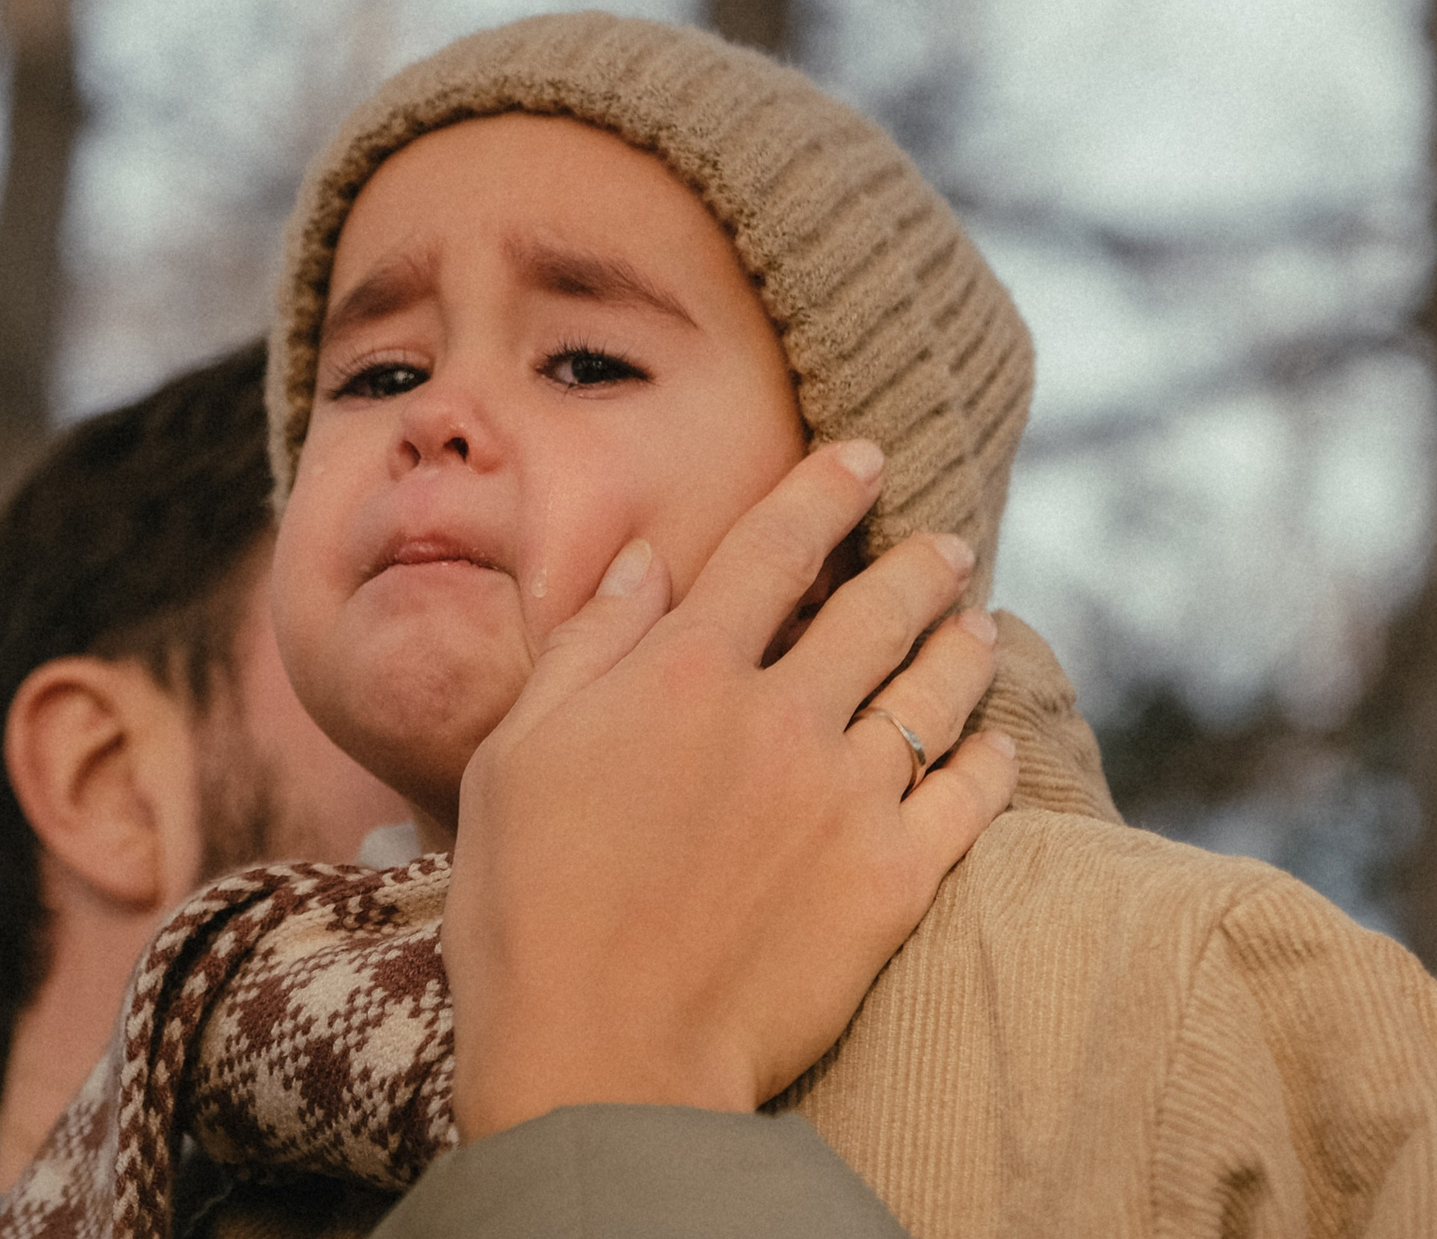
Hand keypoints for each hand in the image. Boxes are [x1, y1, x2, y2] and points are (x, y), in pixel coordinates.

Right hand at [443, 441, 1018, 1138]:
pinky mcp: (893, 880)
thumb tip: (643, 566)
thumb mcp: (516, 753)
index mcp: (682, 671)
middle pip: (876, 608)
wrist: (603, 1052)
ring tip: (978, 625)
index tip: (861, 456)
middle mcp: (779, 714)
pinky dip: (988, 757)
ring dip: (964, 644)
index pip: (770, 549)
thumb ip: (587, 648)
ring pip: (936, 689)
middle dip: (918, 563)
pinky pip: (970, 796)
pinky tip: (992, 744)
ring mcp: (847, 796)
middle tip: (945, 544)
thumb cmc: (528, 906)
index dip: (822, 491)